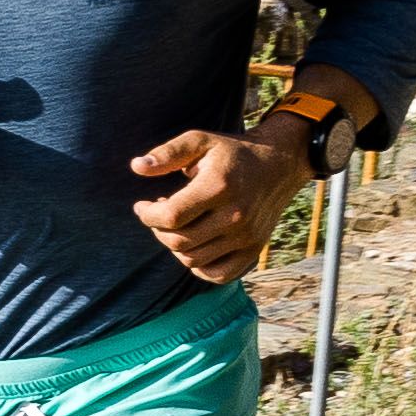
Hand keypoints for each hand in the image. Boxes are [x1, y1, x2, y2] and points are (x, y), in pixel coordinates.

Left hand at [127, 119, 306, 272]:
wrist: (279, 164)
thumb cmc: (232, 152)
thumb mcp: (200, 141)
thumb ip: (168, 153)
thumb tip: (137, 166)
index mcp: (219, 186)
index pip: (172, 216)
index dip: (147, 215)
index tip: (142, 206)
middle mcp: (235, 215)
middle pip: (179, 242)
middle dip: (158, 231)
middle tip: (159, 215)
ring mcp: (247, 236)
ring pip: (193, 260)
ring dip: (175, 247)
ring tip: (177, 226)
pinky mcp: (254, 250)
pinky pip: (218, 275)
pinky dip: (199, 267)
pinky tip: (194, 246)